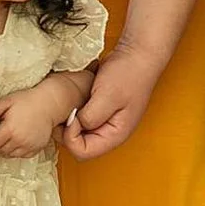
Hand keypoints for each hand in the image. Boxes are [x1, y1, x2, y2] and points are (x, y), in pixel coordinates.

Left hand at [0, 85, 66, 159]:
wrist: (49, 104)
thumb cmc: (27, 101)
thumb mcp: (7, 101)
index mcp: (10, 129)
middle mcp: (19, 140)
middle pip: (0, 152)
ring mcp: (29, 146)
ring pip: (10, 155)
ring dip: (2, 153)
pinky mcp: (36, 149)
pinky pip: (21, 156)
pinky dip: (14, 153)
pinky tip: (11, 147)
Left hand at [65, 43, 159, 160]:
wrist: (137, 53)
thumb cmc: (128, 73)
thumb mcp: (107, 96)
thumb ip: (90, 116)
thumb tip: (73, 126)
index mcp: (115, 135)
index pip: (83, 152)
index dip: (70, 137)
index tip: (71, 115)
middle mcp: (109, 132)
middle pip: (78, 144)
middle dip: (68, 129)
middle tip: (68, 107)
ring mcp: (104, 121)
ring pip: (77, 131)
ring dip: (70, 118)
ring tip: (72, 100)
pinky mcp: (98, 109)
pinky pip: (80, 117)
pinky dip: (74, 109)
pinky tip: (75, 96)